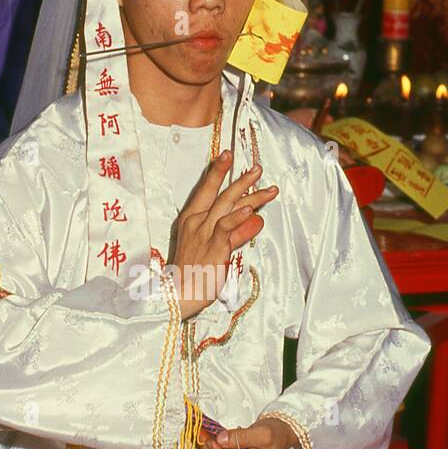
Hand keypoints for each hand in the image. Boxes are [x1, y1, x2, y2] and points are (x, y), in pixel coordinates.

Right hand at [167, 151, 278, 319]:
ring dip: (249, 193)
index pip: (205, 190)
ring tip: (267, 186)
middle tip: (257, 168)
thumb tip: (254, 220)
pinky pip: (226, 228)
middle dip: (239, 178)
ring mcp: (204, 233)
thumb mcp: (213, 247)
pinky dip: (238, 217)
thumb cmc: (194, 272)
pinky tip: (251, 210)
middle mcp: (196, 222)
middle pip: (219, 193)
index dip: (216, 172)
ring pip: (227, 206)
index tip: (226, 156)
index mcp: (191, 219)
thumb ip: (234, 232)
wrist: (179, 293)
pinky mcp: (214, 247)